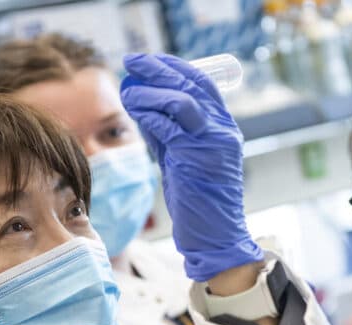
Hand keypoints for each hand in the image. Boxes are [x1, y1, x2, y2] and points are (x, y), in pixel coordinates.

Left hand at [120, 53, 262, 281]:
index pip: (201, 81)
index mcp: (223, 127)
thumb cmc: (199, 202)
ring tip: (128, 90)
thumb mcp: (182, 158)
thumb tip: (143, 105)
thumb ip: (168, 132)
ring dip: (150, 91)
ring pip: (181, 100)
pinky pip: (170, 128)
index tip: (147, 60)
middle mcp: (223, 130)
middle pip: (191, 83)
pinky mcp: (198, 159)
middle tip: (131, 60)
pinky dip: (150, 116)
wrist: (215, 237)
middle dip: (158, 68)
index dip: (173, 65)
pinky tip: (135, 112)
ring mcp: (213, 143)